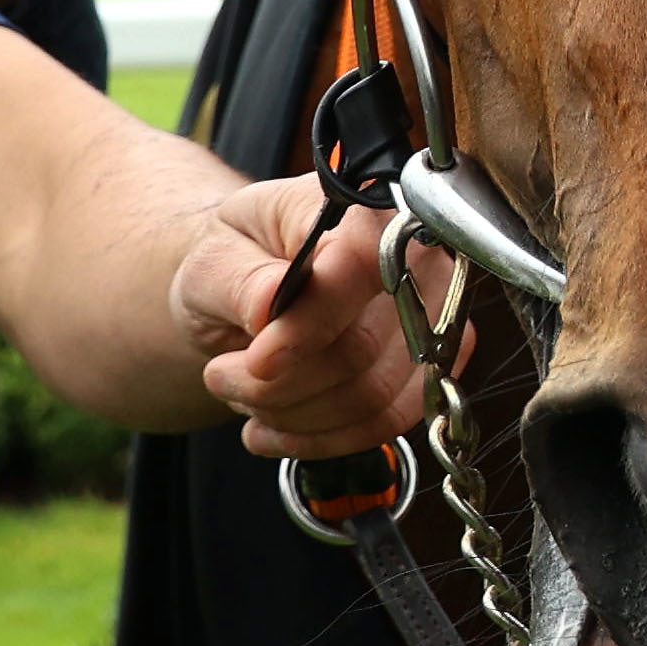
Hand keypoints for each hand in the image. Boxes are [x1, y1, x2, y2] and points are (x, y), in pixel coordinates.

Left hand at [176, 183, 436, 458]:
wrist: (253, 285)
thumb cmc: (236, 260)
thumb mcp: (212, 257)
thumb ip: (239, 279)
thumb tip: (269, 301)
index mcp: (362, 208)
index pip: (360, 269)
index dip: (306, 327)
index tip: (255, 361)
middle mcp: (417, 256)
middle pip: (361, 349)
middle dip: (279, 383)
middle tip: (222, 374)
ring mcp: (434, 313)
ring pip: (372, 397)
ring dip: (292, 414)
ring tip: (244, 393)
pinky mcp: (434, 363)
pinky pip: (386, 422)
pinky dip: (320, 438)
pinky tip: (273, 426)